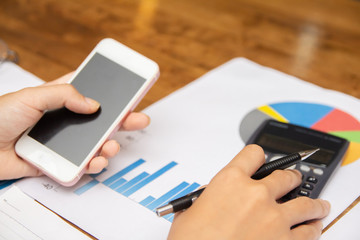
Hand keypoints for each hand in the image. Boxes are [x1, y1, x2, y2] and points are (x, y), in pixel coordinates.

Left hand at [0, 73, 149, 179]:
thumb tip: (94, 104)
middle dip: (123, 120)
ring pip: (96, 144)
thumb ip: (65, 94)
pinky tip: (95, 161)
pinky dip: (94, 165)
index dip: (112, 94)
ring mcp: (66, 142)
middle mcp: (67, 121)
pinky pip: (83, 164)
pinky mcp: (61, 161)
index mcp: (61, 99)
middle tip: (140, 119)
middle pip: (102, 120)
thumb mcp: (33, 96)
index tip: (130, 92)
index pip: (93, 93)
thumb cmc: (0, 116)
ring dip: (110, 146)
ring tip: (111, 146)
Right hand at [168, 145, 329, 239]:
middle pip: (284, 175)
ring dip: (313, 203)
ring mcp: (274, 218)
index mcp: (230, 181)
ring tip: (318, 205)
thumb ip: (207, 197)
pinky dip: (312, 228)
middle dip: (290, 178)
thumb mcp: (191, 211)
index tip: (263, 162)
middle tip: (293, 181)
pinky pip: (308, 231)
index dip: (259, 157)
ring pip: (305, 203)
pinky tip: (313, 227)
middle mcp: (255, 194)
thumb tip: (213, 197)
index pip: (253, 154)